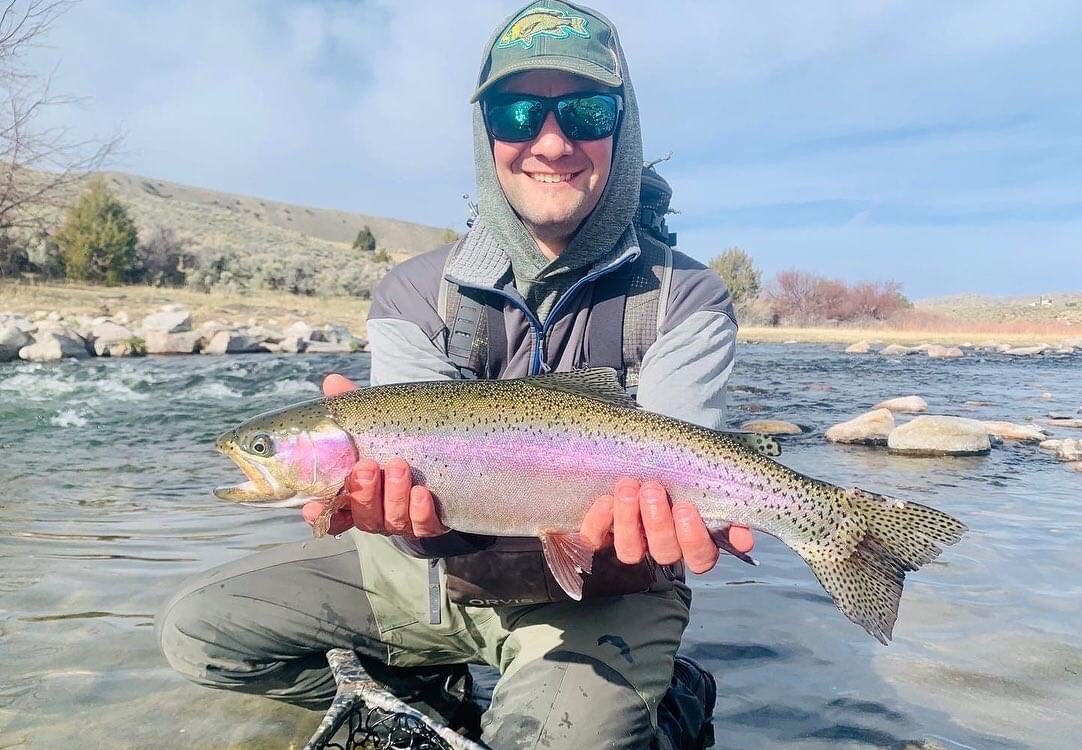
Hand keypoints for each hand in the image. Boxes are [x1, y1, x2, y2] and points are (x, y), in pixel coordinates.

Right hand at [300, 374, 448, 537]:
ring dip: (394, 495)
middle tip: (368, 466)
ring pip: (393, 520)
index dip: (321, 515)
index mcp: (356, 495)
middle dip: (364, 493)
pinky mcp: (431, 522)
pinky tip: (422, 493)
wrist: (443, 453)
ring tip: (399, 466)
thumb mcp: (374, 423)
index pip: (332, 514)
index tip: (314, 506)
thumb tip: (333, 382)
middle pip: (364, 516)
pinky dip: (421, 512)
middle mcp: (378, 513)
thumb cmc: (396, 441)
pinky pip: (424, 526)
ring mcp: (403, 519)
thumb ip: (352, 407)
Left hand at [579, 478, 753, 573]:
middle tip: (653, 489)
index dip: (693, 539)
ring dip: (629, 519)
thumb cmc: (683, 465)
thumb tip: (744, 539)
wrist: (647, 447)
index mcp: (694, 540)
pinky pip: (595, 539)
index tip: (686, 509)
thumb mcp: (709, 478)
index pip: (700, 557)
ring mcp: (632, 542)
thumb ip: (729, 506)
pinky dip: (599, 522)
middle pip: (664, 552)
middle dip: (657, 522)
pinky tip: (605, 499)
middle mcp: (663, 547)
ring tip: (629, 487)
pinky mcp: (601, 534)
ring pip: (630, 551)